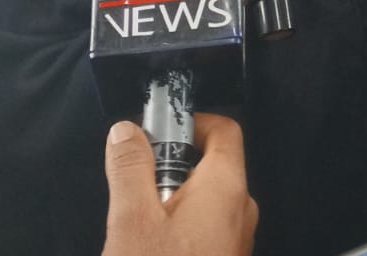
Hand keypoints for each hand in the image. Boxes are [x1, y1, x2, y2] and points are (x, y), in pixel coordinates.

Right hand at [102, 114, 257, 255]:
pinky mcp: (227, 255)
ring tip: (143, 224)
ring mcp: (237, 236)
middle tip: (139, 185)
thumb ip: (130, 169)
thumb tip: (125, 132)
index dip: (190, 122)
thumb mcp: (133, 219)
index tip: (158, 131)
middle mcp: (241, 209)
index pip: (223, 129)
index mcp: (226, 187)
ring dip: (173, 200)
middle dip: (171, 168)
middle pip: (211, 165)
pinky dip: (182, 225)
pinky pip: (208, 226)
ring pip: (206, 200)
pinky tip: (156, 245)